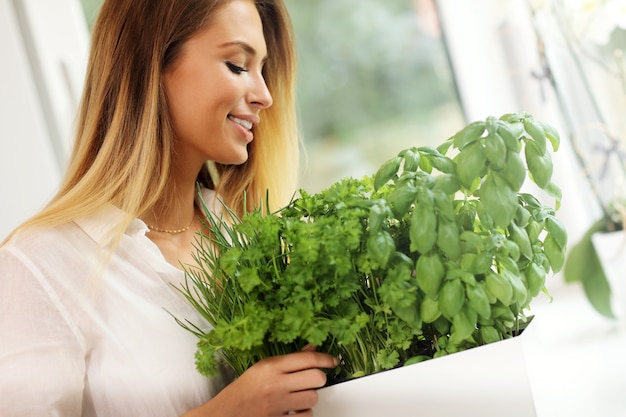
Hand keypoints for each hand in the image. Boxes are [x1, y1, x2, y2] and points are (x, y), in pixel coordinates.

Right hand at [201, 349, 338, 416]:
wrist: (224, 414)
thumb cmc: (242, 390)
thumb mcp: (262, 368)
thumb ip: (288, 360)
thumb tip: (312, 349)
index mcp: (271, 366)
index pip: (308, 359)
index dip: (326, 358)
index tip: (333, 360)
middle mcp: (276, 384)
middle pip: (316, 378)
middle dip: (318, 378)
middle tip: (311, 380)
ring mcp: (278, 405)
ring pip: (313, 398)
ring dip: (310, 397)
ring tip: (299, 396)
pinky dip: (304, 414)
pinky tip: (295, 410)